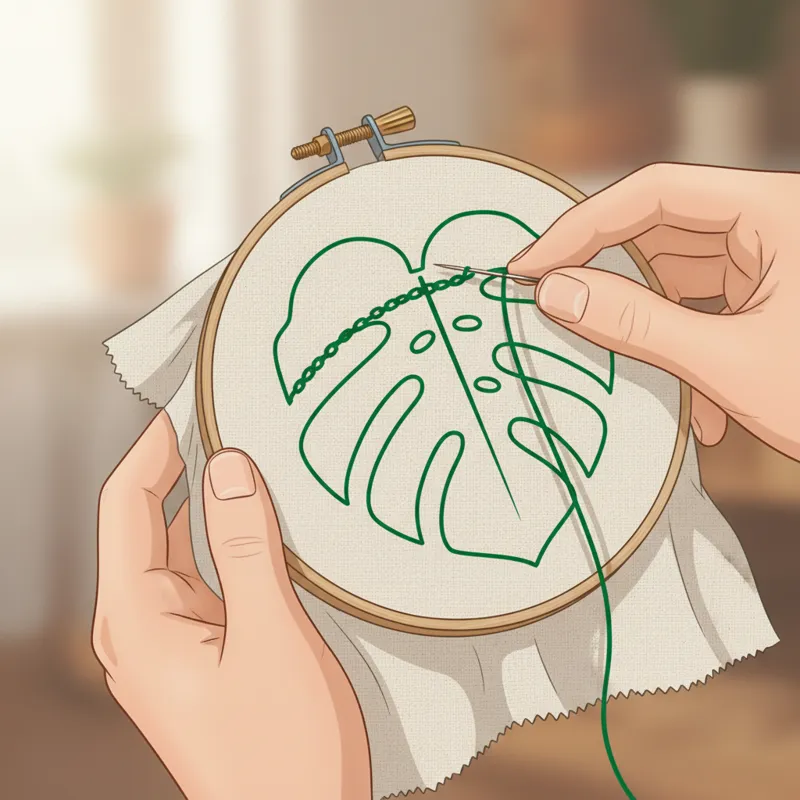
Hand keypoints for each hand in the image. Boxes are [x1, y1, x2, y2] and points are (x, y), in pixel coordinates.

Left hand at [92, 411, 371, 799]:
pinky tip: (261, 521)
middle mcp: (141, 628)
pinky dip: (227, 541)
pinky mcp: (201, 648)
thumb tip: (227, 467)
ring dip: (210, 504)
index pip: (127, 507)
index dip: (153, 448)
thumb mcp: (269, 636)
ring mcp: (171, 640)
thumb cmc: (284, 750)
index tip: (188, 402)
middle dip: (182, 467)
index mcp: (138, 623)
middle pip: (148, 522)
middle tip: (229, 419)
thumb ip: (243, 547)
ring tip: (250, 458)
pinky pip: (205, 577)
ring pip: (180, 548)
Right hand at [509, 162, 799, 460]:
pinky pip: (707, 308)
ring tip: (625, 366)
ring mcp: (774, 263)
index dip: (583, 225)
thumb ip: (637, 324)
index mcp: (776, 212)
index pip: (656, 192)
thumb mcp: (732, 363)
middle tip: (552, 306)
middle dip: (609, 276)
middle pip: (663, 231)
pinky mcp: (774, 300)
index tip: (531, 265)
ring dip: (649, 324)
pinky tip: (701, 407)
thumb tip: (556, 294)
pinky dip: (688, 350)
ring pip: (680, 275)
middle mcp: (773, 225)